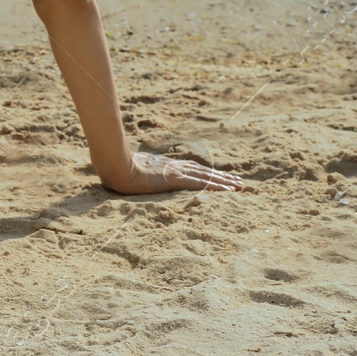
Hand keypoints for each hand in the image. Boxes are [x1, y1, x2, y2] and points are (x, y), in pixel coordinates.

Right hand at [99, 150, 243, 194]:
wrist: (117, 168)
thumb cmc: (118, 168)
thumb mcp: (129, 168)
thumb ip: (134, 169)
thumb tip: (124, 170)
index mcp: (164, 165)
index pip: (190, 169)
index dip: (205, 172)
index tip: (218, 175)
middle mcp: (174, 167)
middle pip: (203, 171)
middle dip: (221, 176)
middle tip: (238, 181)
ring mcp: (176, 173)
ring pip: (207, 177)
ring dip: (225, 181)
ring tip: (239, 186)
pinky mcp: (177, 180)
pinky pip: (203, 184)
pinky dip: (218, 186)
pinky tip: (230, 190)